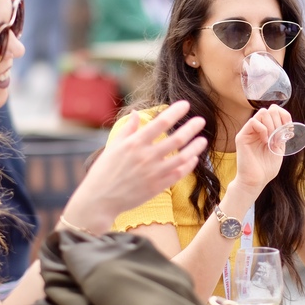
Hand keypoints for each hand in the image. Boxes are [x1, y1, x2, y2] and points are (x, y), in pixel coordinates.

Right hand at [62, 101, 206, 230]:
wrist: (100, 199)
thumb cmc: (104, 171)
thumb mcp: (113, 146)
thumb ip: (128, 129)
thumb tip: (136, 112)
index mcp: (134, 144)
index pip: (160, 123)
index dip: (175, 112)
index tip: (186, 104)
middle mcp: (146, 157)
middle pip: (176, 139)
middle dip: (191, 128)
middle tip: (201, 120)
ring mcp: (153, 173)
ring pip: (182, 157)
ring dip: (195, 147)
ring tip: (204, 140)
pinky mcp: (157, 187)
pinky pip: (178, 174)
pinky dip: (188, 165)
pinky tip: (194, 158)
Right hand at [232, 105, 290, 195]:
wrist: (256, 181)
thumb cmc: (266, 168)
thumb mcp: (279, 148)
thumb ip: (281, 134)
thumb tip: (286, 123)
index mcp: (266, 130)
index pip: (275, 111)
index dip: (284, 116)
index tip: (289, 129)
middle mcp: (257, 129)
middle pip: (270, 110)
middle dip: (279, 122)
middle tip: (279, 137)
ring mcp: (249, 131)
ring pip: (262, 112)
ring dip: (272, 125)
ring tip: (272, 140)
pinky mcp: (242, 136)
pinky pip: (253, 122)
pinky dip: (263, 129)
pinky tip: (265, 141)